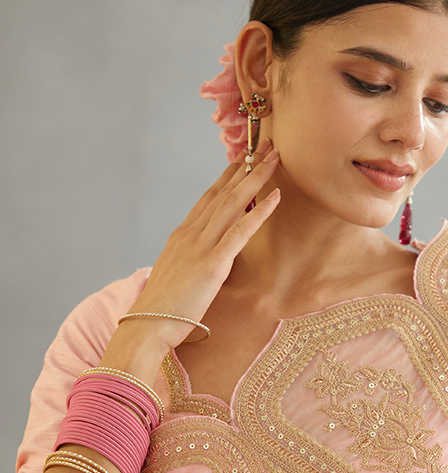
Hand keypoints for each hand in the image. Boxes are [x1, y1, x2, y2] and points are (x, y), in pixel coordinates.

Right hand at [100, 140, 280, 375]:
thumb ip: (190, 262)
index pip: (209, 198)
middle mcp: (190, 234)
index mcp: (181, 236)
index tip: (243, 158)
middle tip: (266, 145)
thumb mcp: (177, 277)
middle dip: (246, 167)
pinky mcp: (212, 265)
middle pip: (223, 192)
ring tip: (275, 158)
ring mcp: (200, 247)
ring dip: (256, 178)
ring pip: (233, 203)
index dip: (228, 176)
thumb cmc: (162, 311)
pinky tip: (276, 196)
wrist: (145, 327)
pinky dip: (260, 212)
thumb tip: (202, 261)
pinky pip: (241, 232)